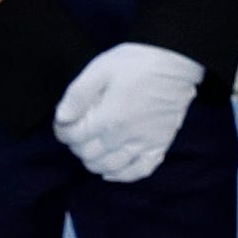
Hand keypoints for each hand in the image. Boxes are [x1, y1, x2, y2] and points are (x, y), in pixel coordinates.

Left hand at [50, 41, 205, 182]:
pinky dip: (122, 175)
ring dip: (94, 162)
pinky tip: (111, 171)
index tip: (63, 123)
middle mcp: (125, 136)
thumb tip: (61, 116)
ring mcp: (144, 143)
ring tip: (91, 149)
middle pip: (89, 155)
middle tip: (77, 133)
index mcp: (109, 117)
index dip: (62, 131)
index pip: (75, 137)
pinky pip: (140, 171)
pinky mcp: (160, 145)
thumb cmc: (138, 62)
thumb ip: (78, 94)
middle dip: (77, 146)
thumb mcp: (101, 68)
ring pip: (110, 167)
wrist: (176, 62)